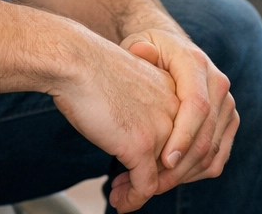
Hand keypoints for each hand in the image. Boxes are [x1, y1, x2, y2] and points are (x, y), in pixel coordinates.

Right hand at [47, 33, 180, 212]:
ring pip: (164, 177)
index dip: (165, 160)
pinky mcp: (143, 146)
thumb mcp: (132, 87)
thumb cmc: (94, 70)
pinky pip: (145, 186)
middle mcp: (177, 111)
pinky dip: (132, 199)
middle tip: (130, 189)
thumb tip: (136, 131)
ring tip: (119, 196)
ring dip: (140, 192)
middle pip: (179, 160)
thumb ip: (143, 106)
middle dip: (156, 180)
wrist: (77, 62)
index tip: (143, 169)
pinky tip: (118, 200)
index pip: (184, 138)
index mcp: (176, 94)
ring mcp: (163, 129)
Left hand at [118, 27, 238, 197]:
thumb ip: (139, 50)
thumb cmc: (151, 49)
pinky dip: (193, 174)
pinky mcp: (229, 122)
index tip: (162, 162)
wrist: (172, 48)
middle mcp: (218, 84)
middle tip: (146, 185)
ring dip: (182, 176)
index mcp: (196, 64)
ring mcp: (227, 105)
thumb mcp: (140, 42)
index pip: (197, 105)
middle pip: (206, 136)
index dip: (182, 137)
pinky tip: (167, 179)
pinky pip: (217, 158)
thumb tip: (142, 51)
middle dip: (177, 168)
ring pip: (212, 152)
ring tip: (148, 185)